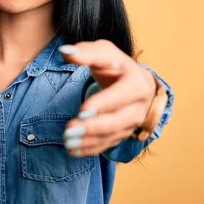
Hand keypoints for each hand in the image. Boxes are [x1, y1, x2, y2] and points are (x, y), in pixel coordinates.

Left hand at [59, 40, 156, 156]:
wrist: (139, 84)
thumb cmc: (118, 66)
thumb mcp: (105, 52)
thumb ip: (86, 52)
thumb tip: (64, 52)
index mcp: (136, 84)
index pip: (120, 96)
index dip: (102, 104)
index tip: (82, 110)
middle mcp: (138, 107)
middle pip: (116, 121)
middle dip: (92, 127)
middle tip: (69, 131)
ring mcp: (132, 124)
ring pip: (111, 136)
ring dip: (88, 141)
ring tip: (67, 142)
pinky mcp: (123, 135)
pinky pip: (107, 145)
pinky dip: (90, 149)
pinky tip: (72, 150)